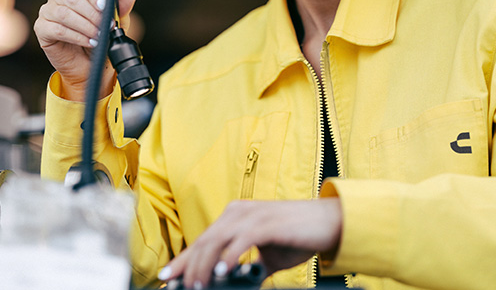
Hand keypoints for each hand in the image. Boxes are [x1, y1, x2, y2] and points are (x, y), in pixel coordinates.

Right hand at [33, 0, 136, 100]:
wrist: (89, 64)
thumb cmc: (100, 38)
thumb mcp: (116, 23)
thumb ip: (120, 8)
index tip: (105, 7)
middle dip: (92, 14)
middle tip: (105, 27)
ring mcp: (48, 12)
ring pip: (63, 13)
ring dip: (85, 26)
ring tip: (98, 37)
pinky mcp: (42, 29)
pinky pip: (57, 29)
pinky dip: (75, 36)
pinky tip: (88, 42)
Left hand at [160, 199, 342, 288]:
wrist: (328, 223)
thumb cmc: (297, 237)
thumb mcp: (267, 256)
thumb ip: (249, 267)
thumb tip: (238, 285)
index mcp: (234, 216)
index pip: (203, 240)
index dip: (183, 259)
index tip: (168, 276)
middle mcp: (238, 212)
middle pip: (204, 240)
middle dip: (187, 265)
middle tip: (176, 285)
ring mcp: (251, 216)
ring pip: (216, 241)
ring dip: (204, 265)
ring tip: (197, 285)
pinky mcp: (266, 223)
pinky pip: (241, 240)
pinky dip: (229, 257)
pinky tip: (223, 272)